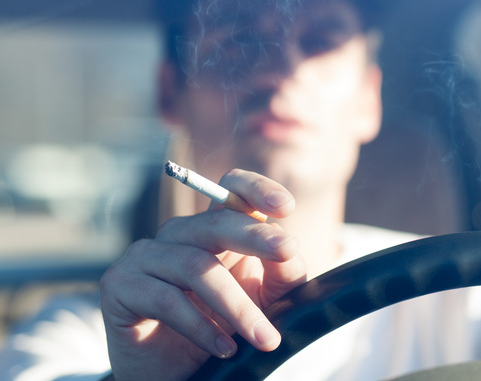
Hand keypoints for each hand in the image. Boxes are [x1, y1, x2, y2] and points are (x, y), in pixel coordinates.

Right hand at [99, 169, 305, 380]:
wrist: (173, 374)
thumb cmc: (221, 329)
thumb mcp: (264, 300)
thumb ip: (282, 273)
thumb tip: (289, 250)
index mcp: (215, 229)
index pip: (231, 190)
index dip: (257, 189)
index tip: (285, 207)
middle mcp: (178, 234)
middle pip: (216, 222)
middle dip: (256, 236)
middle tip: (288, 252)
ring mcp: (145, 255)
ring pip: (196, 266)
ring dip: (236, 305)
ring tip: (265, 339)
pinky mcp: (119, 284)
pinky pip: (166, 299)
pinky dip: (200, 327)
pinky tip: (224, 348)